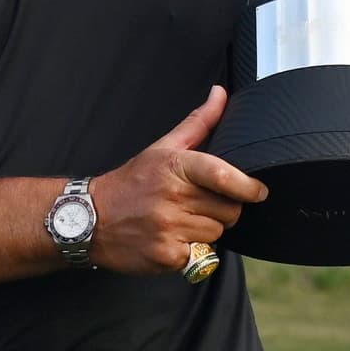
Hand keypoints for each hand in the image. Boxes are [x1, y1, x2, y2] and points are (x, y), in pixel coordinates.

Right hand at [87, 86, 267, 274]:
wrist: (91, 219)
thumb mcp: (162, 149)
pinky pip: (200, 255)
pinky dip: (191, 251)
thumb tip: (221, 93)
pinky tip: (171, 239)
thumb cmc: (132, 182)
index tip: (259, 191)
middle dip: (222, 209)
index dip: (247, 186)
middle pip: (228, 210)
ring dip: (206, 230)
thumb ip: (198, 123)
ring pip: (216, 233)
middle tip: (198, 204)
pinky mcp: (166, 256)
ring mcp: (168, 228)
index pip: (222, 175)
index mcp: (174, 166)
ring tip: (180, 220)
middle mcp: (172, 197)